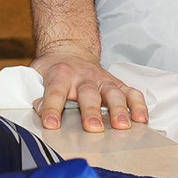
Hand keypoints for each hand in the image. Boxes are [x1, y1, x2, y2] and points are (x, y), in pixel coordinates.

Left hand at [31, 48, 149, 132]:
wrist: (69, 50)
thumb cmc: (54, 68)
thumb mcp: (36, 74)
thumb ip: (36, 92)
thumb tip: (38, 109)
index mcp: (60, 74)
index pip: (55, 92)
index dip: (52, 108)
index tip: (51, 124)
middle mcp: (83, 77)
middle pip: (88, 94)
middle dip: (91, 111)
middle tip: (93, 128)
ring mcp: (102, 80)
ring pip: (113, 93)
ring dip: (119, 110)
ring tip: (122, 126)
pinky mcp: (117, 84)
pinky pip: (131, 92)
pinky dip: (138, 105)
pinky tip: (141, 119)